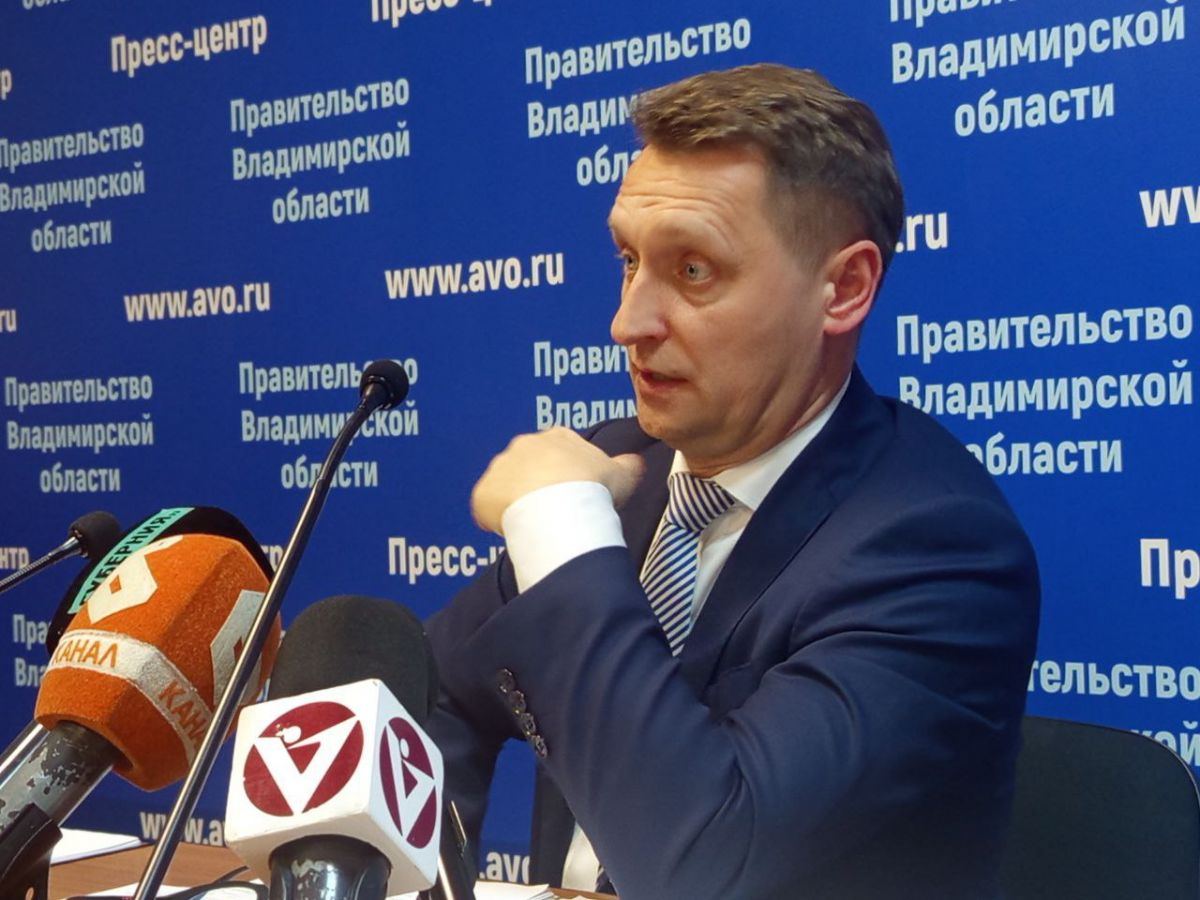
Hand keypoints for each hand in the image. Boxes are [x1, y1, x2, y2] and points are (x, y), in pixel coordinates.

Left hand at [471, 427, 644, 533]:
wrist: (560, 508)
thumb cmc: (593, 488)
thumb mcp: (623, 474)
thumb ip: (628, 465)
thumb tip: (636, 462)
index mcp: (557, 438)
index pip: (557, 452)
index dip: (565, 474)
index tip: (573, 493)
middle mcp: (523, 445)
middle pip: (528, 466)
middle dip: (537, 485)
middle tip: (554, 510)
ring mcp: (500, 468)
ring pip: (504, 485)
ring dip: (514, 501)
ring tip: (534, 524)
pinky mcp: (482, 494)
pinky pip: (486, 508)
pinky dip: (495, 520)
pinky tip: (513, 532)